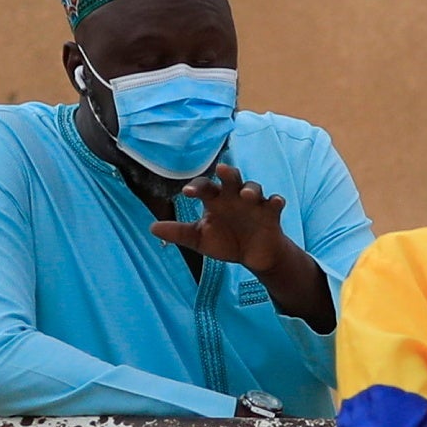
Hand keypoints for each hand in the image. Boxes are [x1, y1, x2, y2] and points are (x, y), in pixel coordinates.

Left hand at [150, 164, 294, 274]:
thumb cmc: (226, 241)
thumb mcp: (200, 239)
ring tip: (246, 195)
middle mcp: (234, 197)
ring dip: (251, 188)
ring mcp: (254, 204)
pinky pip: (275, 202)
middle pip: (231, 178)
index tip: (187, 193)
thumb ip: (179, 233)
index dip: (197, 187)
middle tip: (222, 170)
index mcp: (216, 200)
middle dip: (228, 173)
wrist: (253, 256)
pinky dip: (275, 201)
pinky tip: (275, 202)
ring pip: (253, 188)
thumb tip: (152, 228)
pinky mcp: (271, 213)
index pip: (205, 187)